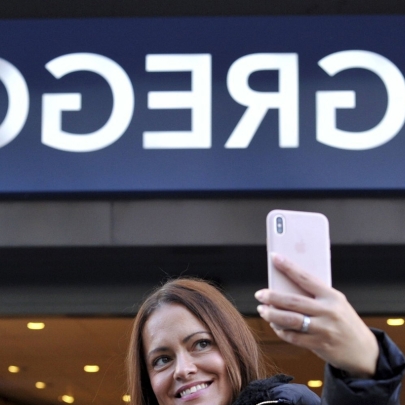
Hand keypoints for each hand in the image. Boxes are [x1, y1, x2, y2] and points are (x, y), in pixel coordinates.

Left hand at [255, 253, 378, 377]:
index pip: (306, 278)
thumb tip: (285, 286)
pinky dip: (281, 330)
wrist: (364, 350)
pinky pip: (294, 337)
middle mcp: (328, 311)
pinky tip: (275, 325)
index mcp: (331, 296)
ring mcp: (324, 329)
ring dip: (272, 314)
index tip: (274, 257)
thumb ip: (314, 296)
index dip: (288, 267)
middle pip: (293, 301)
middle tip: (259, 294)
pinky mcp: (319, 344)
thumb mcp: (335, 303)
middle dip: (273, 296)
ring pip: (291, 320)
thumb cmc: (343, 320)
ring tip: (262, 310)